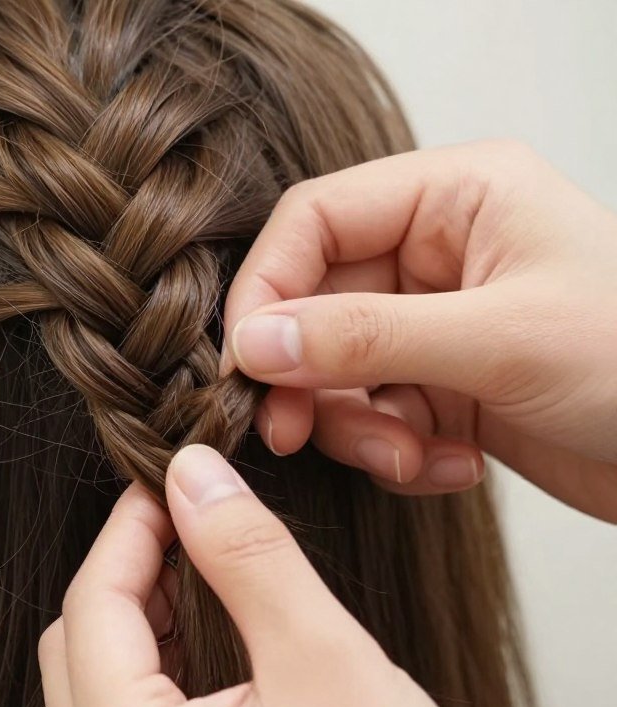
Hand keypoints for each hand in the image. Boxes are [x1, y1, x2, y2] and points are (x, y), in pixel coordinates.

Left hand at [38, 444, 474, 706]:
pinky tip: (205, 643)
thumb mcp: (325, 663)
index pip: (92, 602)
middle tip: (189, 523)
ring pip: (96, 682)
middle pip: (76, 641)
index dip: (131, 527)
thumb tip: (194, 474)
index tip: (172, 480)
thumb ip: (250, 557)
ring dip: (140, 618)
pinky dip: (154, 669)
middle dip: (129, 570)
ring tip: (200, 575)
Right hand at [223, 141, 616, 521]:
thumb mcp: (500, 342)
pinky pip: (376, 413)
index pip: (316, 221)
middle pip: (316, 303)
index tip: (246, 360)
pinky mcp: (445, 383)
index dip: (268, 288)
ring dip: (357, 427)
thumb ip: (365, 338)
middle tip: (294, 431)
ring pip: (338, 369)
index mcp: (455, 197)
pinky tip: (451, 468)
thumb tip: (255, 344)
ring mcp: (438, 321)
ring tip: (408, 461)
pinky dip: (397, 451)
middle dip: (309, 376)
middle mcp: (439, 251)